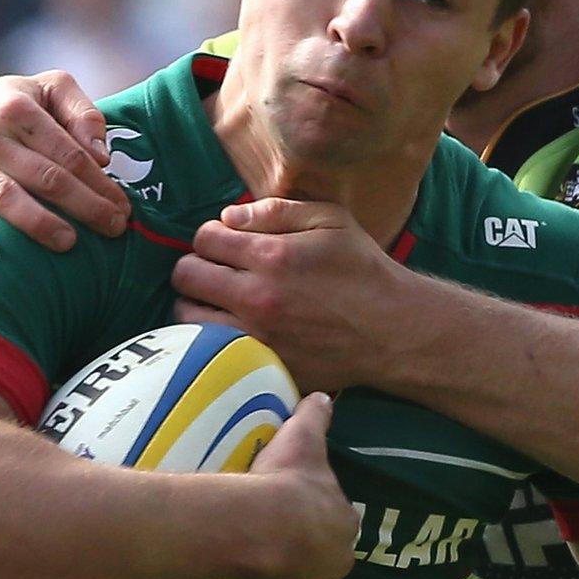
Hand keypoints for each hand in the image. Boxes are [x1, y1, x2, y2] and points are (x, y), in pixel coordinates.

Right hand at [0, 70, 131, 253]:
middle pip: (44, 175)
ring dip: (36, 221)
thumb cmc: (5, 109)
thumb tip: (102, 155)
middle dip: (84, 206)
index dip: (101, 184)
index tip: (124, 209)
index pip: (69, 153)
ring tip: (68, 243)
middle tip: (113, 230)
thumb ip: (81, 112)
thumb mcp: (44, 91)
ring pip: (1, 193)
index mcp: (16, 106)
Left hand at [173, 199, 412, 392]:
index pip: (204, 238)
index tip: (227, 243)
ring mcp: (255, 338)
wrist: (392, 331)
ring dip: (198, 304)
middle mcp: (255, 298)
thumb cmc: (363, 271)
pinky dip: (212, 338)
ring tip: (219, 302)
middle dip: (197, 266)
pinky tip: (231, 330)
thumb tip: (228, 216)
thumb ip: (276, 211)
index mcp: (270, 257)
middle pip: (185, 275)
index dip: (211, 236)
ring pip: (187, 317)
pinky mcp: (259, 367)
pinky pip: (210, 351)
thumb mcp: (330, 221)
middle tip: (217, 271)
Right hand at [236, 392, 357, 578]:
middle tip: (273, 549)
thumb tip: (325, 395)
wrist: (266, 527)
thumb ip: (317, 415)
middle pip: (322, 561)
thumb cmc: (287, 481)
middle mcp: (334, 564)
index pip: (336, 522)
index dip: (319, 519)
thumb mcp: (304, 438)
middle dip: (306, 558)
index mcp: (341, 524)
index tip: (298, 516)